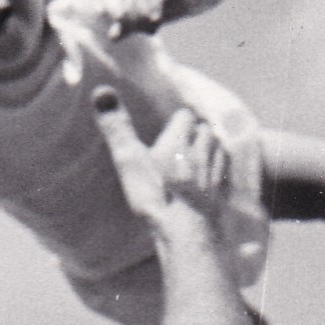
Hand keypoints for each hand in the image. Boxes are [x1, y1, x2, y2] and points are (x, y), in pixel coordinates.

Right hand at [92, 88, 230, 227]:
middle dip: (195, 133)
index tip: (167, 129)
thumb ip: (117, 127)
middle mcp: (202, 151)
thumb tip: (101, 92)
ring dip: (209, 150)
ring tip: (194, 159)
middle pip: (205, 130)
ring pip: (217, 150)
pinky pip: (223, 175)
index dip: (176, 122)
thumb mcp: (129, 159)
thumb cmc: (155, 195)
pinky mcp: (221, 194)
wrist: (184, 232)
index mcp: (181, 138)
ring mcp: (214, 172)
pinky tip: (206, 182)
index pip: (184, 116)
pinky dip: (216, 173)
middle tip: (180, 144)